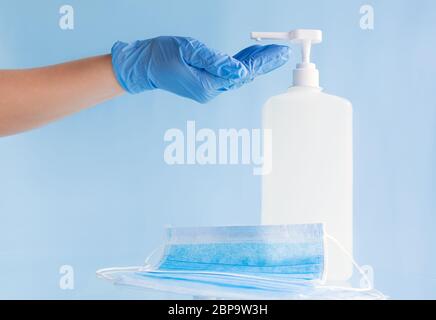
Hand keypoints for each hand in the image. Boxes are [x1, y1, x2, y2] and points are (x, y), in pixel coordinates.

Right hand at [111, 36, 289, 102]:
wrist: (145, 65)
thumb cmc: (161, 55)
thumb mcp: (189, 51)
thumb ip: (216, 61)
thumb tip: (240, 70)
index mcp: (207, 85)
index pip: (242, 72)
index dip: (263, 62)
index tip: (281, 54)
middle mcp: (210, 91)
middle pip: (244, 76)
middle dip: (264, 63)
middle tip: (284, 52)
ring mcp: (208, 89)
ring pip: (238, 75)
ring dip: (254, 63)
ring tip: (272, 51)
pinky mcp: (206, 84)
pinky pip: (228, 74)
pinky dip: (240, 64)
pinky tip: (251, 55)